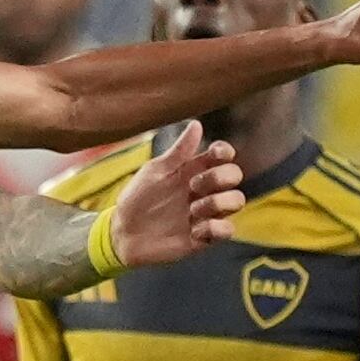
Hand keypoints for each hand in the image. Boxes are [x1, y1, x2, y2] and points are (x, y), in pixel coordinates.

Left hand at [110, 121, 243, 266]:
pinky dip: (215, 228)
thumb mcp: (155, 172)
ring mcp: (206, 213)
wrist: (122, 232)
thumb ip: (178, 151)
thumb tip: (196, 124)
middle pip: (234, 175)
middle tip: (192, 186)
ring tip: (192, 210)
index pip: (223, 156)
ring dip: (218, 202)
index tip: (216, 154)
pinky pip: (228, 230)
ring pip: (237, 200)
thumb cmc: (137, 198)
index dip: (225, 152)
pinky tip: (193, 230)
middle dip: (219, 177)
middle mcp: (204, 190)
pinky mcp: (204, 236)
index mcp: (193, 171)